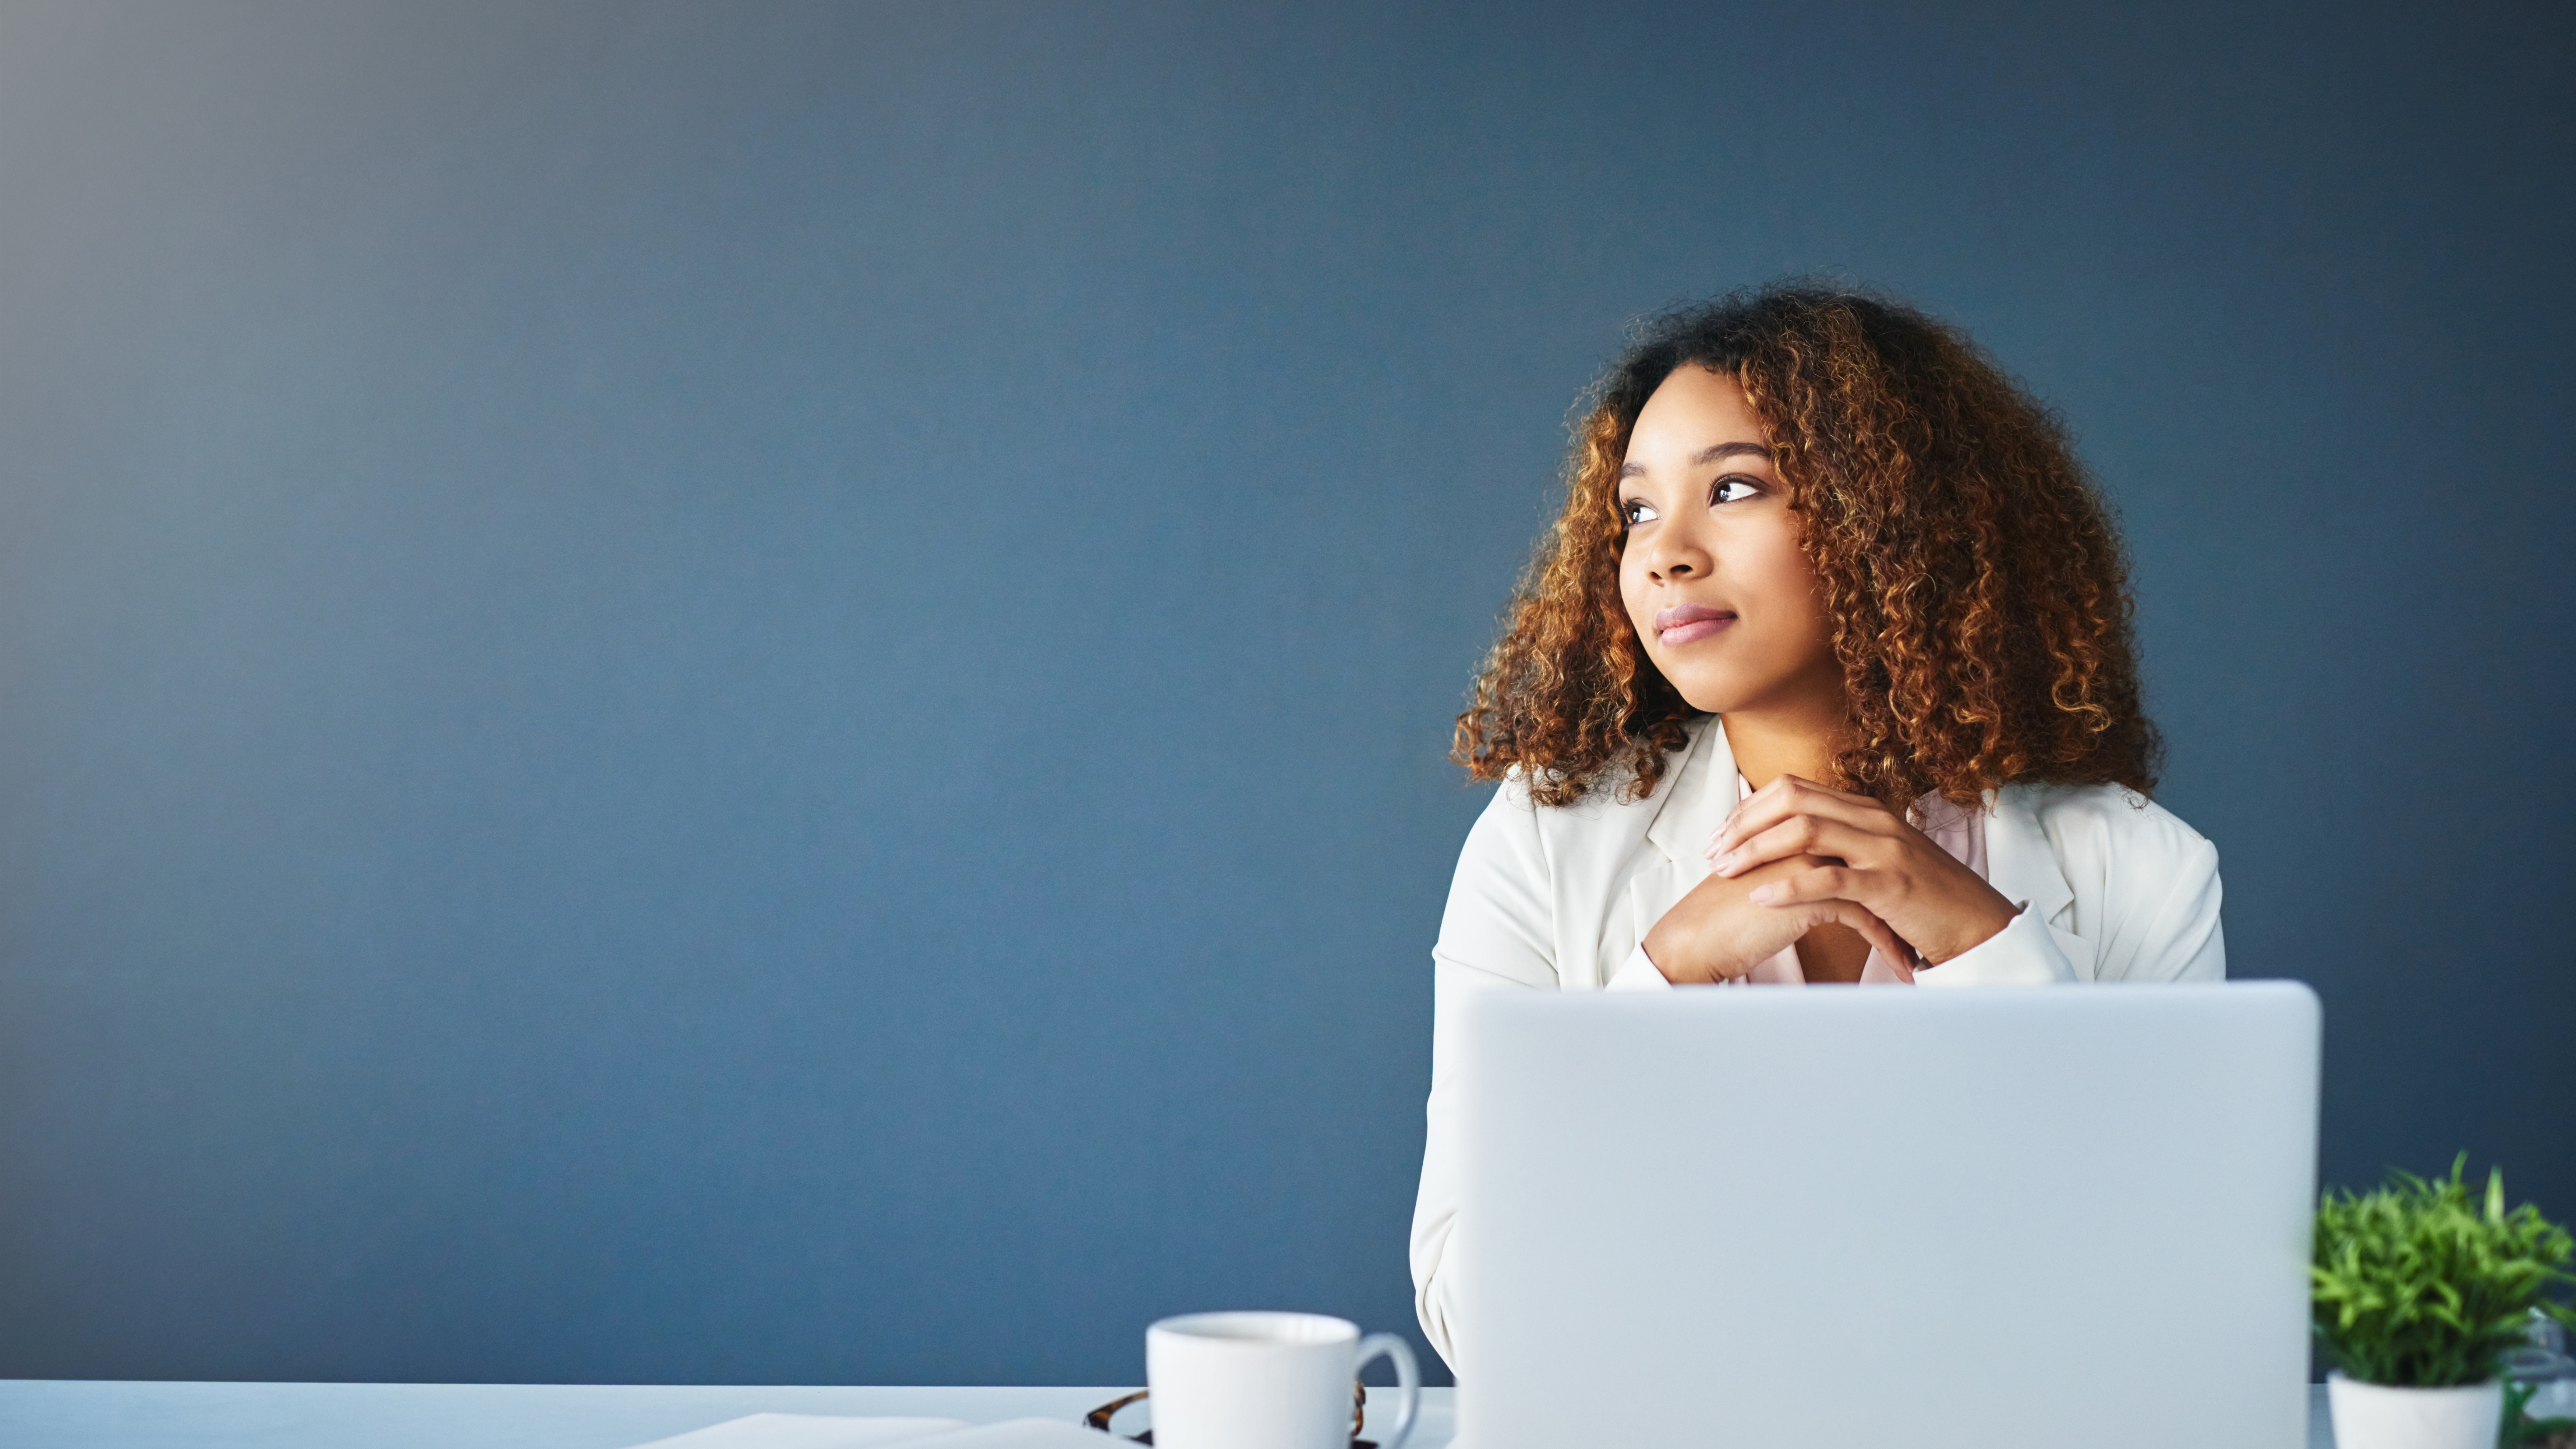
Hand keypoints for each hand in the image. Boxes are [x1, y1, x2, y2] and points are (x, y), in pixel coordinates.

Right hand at [1640, 852, 1915, 983]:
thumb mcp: (1766, 884)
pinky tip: (1898, 965)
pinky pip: (1865, 916)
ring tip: (1915, 955)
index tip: (1900, 907)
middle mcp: (1805, 839)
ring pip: (1875, 887)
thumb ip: (1794, 874)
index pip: (1855, 847)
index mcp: (1793, 833)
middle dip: (1902, 898)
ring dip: (1900, 924)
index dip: (1879, 876)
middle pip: (1872, 861)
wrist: (1696, 938)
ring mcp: (1809, 861)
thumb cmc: (1723, 918)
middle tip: (1921, 926)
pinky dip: (1886, 944)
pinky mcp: (1810, 893)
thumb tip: (1826, 885)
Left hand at [1705, 775, 2019, 966]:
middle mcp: (1872, 819)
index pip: (1792, 790)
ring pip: (1805, 831)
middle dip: (1743, 823)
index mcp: (1865, 809)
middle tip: (1711, 851)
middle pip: (1791, 800)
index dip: (1749, 808)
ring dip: (1757, 849)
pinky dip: (1789, 886)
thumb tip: (1788, 845)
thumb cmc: (1921, 897)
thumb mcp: (1877, 859)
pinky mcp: (1889, 885)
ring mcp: (1883, 849)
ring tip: (1725, 870)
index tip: (1719, 834)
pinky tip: (1761, 896)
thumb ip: (1838, 846)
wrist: (1976, 924)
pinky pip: (1829, 879)